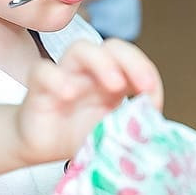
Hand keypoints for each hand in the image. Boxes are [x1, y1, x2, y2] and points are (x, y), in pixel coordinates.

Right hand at [16, 38, 162, 164]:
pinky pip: (43, 71)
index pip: (132, 59)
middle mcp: (90, 73)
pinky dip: (57, 78)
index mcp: (112, 81)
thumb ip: (131, 129)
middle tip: (142, 86)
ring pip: (80, 48)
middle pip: (112, 46)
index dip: (146, 72)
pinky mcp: (38, 87)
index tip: (153, 102)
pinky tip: (68, 95)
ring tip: (113, 86)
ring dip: (101, 62)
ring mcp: (65, 75)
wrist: (39, 148)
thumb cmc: (75, 136)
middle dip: (131, 61)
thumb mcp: (111, 135)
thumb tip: (157, 131)